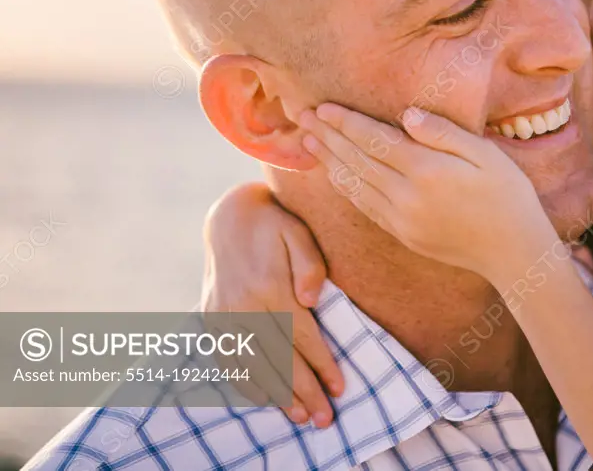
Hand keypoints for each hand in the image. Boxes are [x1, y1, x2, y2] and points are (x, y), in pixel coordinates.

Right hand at [202, 182, 343, 426]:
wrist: (230, 216)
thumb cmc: (276, 225)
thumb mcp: (299, 233)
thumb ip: (310, 264)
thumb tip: (312, 299)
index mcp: (268, 286)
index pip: (302, 336)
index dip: (322, 364)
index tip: (339, 388)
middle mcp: (242, 305)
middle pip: (279, 358)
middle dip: (304, 390)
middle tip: (325, 418)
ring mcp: (222, 315)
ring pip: (253, 365)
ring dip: (278, 394)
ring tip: (301, 416)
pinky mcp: (210, 319)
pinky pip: (227, 359)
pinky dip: (245, 382)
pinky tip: (265, 398)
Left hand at [299, 105, 559, 282]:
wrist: (513, 252)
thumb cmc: (508, 196)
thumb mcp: (488, 155)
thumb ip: (445, 133)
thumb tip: (407, 115)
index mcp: (428, 171)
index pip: (375, 141)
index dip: (347, 123)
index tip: (324, 107)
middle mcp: (408, 196)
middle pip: (357, 161)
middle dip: (328, 137)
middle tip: (302, 116)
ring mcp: (402, 219)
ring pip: (355, 185)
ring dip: (329, 161)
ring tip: (308, 141)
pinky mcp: (403, 235)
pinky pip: (365, 207)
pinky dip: (345, 187)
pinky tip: (335, 175)